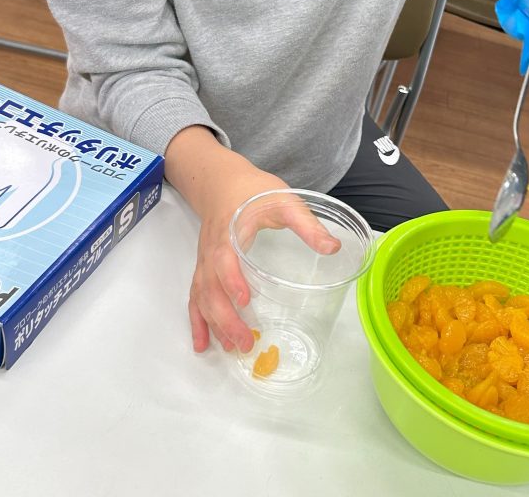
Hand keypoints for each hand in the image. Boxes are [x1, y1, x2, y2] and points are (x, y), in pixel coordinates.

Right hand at [165, 127, 339, 354]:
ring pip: (201, 297)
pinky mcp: (204, 269)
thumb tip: (333, 247)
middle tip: (245, 342)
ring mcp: (204, 262)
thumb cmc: (253, 190)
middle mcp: (211, 251)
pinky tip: (203, 343)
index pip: (224, 258)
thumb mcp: (284, 200)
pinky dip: (198, 321)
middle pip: (210, 288)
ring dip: (214, 324)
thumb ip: (306, 223)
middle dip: (225, 317)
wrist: (221, 180)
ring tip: (232, 348)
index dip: (231, 279)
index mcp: (229, 232)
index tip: (246, 300)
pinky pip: (195, 297)